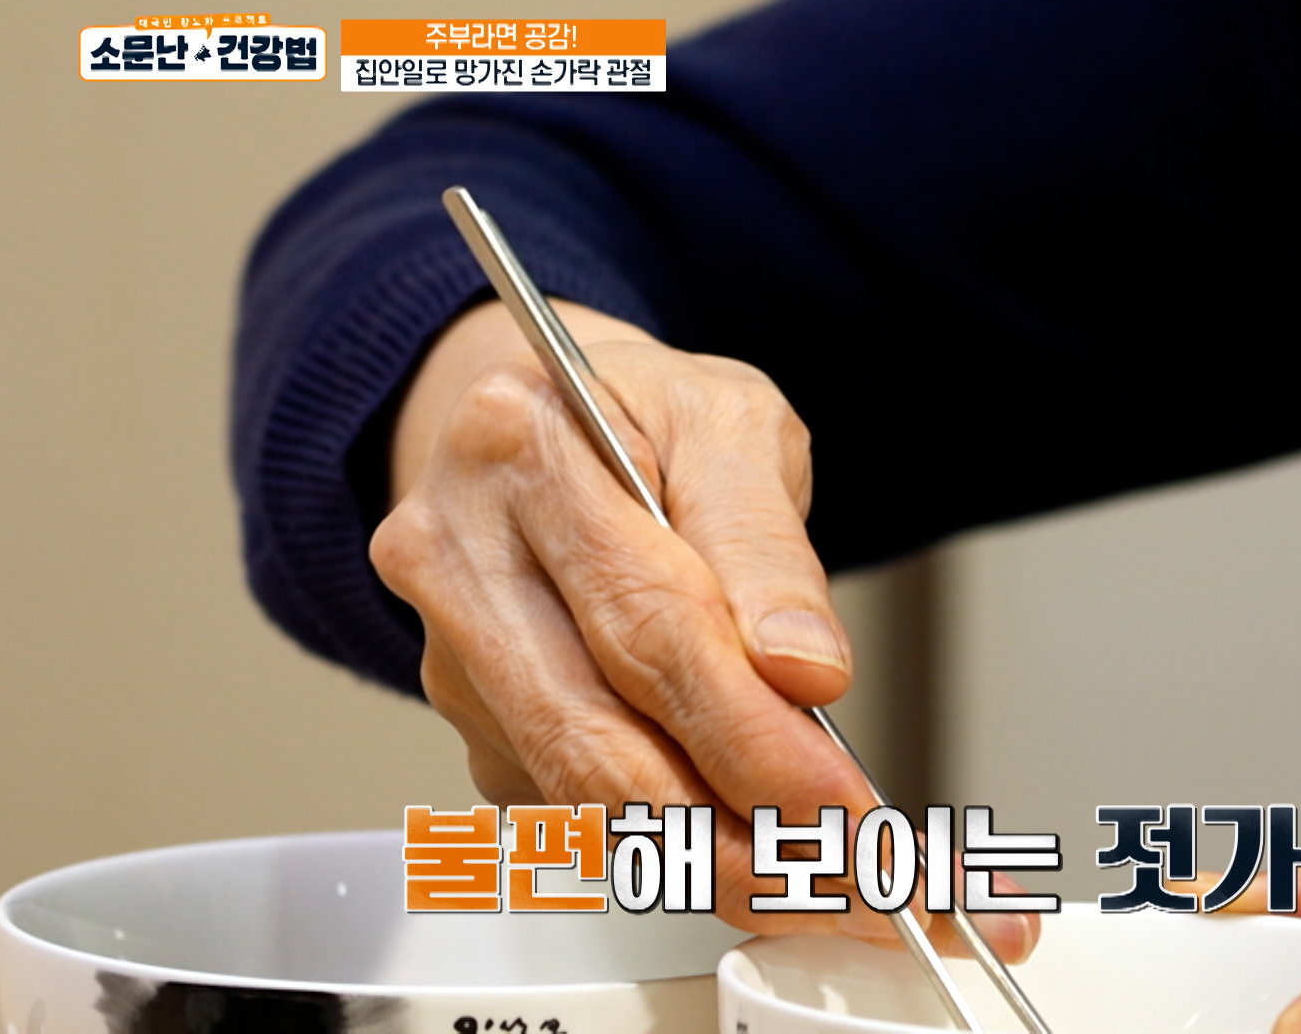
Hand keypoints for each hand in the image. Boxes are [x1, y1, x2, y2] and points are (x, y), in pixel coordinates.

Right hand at [371, 298, 1035, 958]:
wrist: (544, 419)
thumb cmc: (640, 416)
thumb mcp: (731, 423)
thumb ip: (767, 543)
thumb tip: (803, 670)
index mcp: (522, 452)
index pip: (645, 624)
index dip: (747, 729)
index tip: (839, 798)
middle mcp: (459, 560)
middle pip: (597, 738)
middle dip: (735, 834)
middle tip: (850, 880)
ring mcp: (451, 655)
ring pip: (580, 798)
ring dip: (712, 862)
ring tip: (829, 884)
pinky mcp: (474, 723)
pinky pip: (573, 811)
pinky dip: (672, 848)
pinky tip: (755, 853)